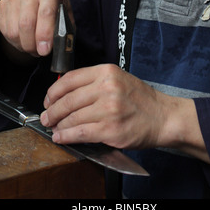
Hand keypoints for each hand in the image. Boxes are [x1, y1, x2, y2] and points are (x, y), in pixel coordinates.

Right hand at [0, 0, 73, 56]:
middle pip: (26, 24)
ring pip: (14, 31)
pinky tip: (23, 39)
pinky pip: (5, 31)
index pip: (46, 13)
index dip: (44, 34)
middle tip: (39, 53)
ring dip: (23, 45)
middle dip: (32, 45)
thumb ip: (64, 31)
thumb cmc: (56, 11)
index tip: (44, 50)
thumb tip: (59, 46)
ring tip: (33, 46)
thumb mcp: (66, 18)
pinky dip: (14, 42)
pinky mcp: (3, 3)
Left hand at [41, 63, 169, 149]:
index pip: (70, 79)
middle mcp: (107, 88)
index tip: (48, 99)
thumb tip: (64, 92)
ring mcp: (109, 110)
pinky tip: (60, 137)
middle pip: (67, 100)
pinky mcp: (110, 130)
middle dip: (52, 111)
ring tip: (53, 128)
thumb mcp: (118, 78)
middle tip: (46, 117)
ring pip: (72, 118)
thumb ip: (93, 82)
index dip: (53, 91)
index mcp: (106, 72)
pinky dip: (66, 136)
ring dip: (58, 125)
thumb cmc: (140, 99)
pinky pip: (80, 133)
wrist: (163, 117)